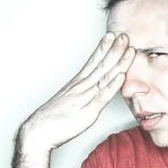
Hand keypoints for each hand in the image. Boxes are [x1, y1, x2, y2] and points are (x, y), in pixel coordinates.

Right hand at [20, 33, 134, 149]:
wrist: (39, 132)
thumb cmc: (53, 119)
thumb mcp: (68, 101)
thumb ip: (80, 94)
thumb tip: (90, 90)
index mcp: (77, 83)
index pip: (93, 62)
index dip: (103, 48)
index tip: (112, 36)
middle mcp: (81, 86)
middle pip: (101, 64)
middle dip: (114, 49)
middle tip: (125, 35)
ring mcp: (85, 97)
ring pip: (105, 76)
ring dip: (118, 62)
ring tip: (129, 49)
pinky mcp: (88, 111)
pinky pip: (102, 96)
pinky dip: (112, 86)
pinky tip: (121, 76)